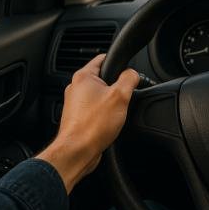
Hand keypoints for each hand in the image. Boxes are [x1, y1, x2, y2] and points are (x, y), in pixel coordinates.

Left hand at [36, 54, 138, 192]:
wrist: (77, 151)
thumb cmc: (93, 125)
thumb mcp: (120, 96)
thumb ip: (129, 78)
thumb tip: (133, 74)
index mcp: (83, 77)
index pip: (103, 58)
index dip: (118, 61)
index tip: (127, 68)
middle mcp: (76, 88)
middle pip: (103, 78)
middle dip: (116, 86)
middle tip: (124, 96)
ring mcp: (76, 104)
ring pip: (100, 95)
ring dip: (111, 102)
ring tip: (115, 112)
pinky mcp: (78, 118)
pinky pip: (96, 110)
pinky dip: (104, 114)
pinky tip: (109, 122)